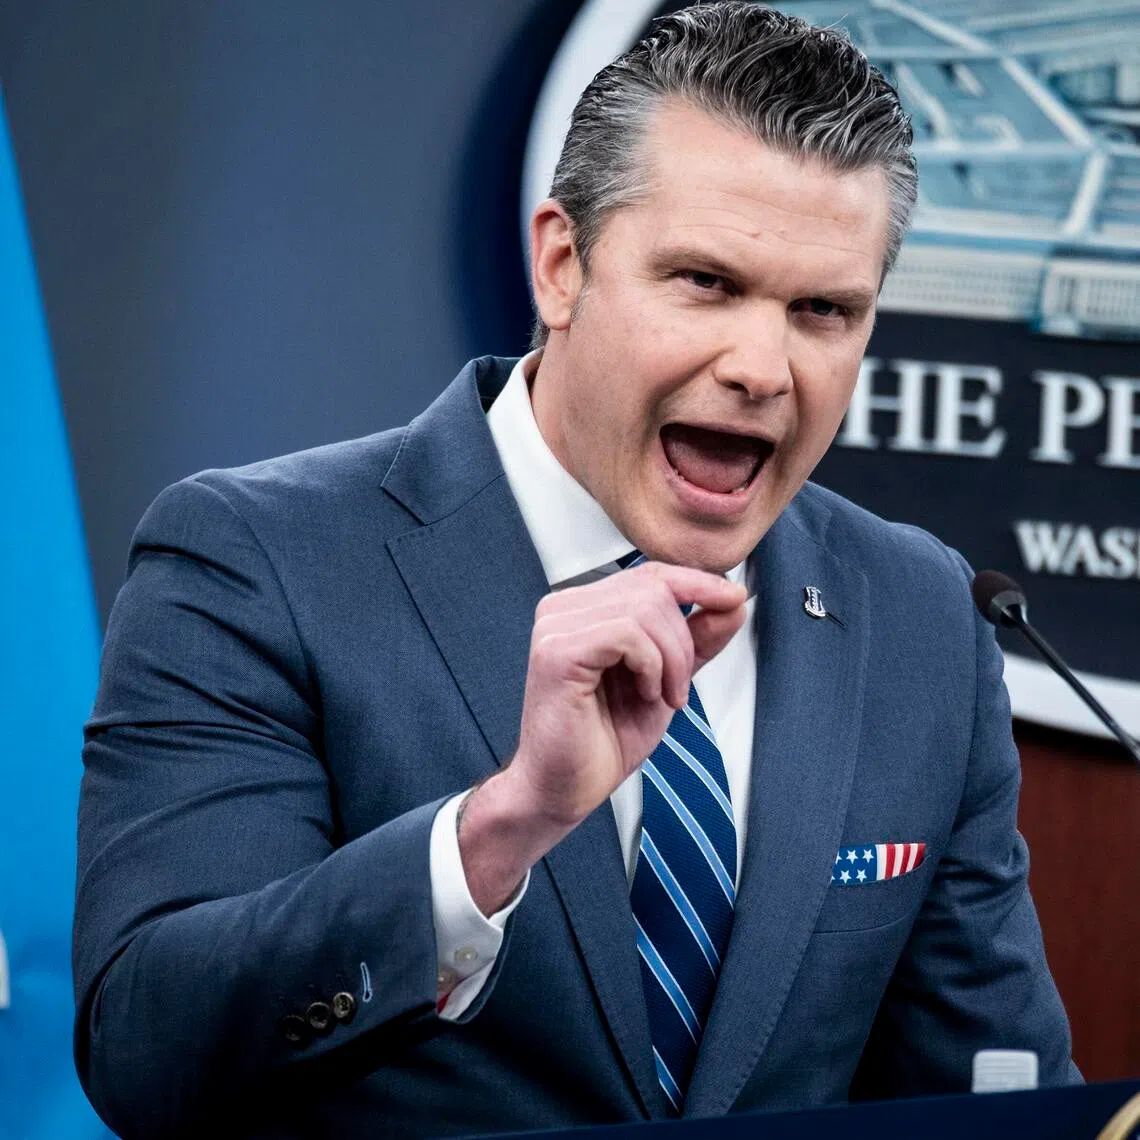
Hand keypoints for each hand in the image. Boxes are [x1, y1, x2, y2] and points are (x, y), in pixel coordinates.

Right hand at [458, 562, 747, 913]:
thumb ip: (697, 639)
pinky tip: (644, 694)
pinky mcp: (556, 651)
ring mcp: (555, 626)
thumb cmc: (604, 739)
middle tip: (678, 688)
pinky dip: (652, 666)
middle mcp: (564, 607)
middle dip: (684, 641)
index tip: (735, 599)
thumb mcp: (667, 679)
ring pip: (646, 609)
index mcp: (585, 607)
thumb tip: (734, 600)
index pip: (651, 573)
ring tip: (662, 696)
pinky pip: (628, 634)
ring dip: (672, 659)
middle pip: (654, 588)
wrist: (566, 788)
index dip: (698, 582)